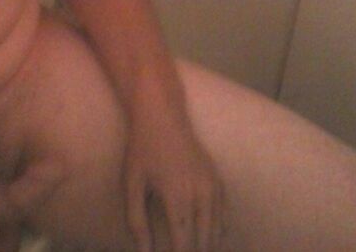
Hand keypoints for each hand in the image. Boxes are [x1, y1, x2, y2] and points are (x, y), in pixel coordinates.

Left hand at [124, 111, 226, 251]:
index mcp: (177, 197)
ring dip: (206, 244)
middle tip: (180, 250)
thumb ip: (137, 221)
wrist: (162, 116)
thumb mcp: (132, 184)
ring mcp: (213, 187)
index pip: (184, 243)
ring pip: (216, 231)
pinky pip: (223, 215)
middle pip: (204, 242)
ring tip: (192, 245)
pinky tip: (205, 237)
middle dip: (194, 250)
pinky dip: (216, 230)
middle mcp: (200, 194)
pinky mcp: (218, 180)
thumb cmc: (143, 149)